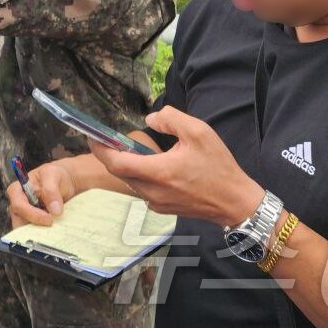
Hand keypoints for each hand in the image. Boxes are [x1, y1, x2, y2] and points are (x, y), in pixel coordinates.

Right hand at [7, 160, 78, 226]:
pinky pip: (36, 233)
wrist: (67, 181)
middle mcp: (18, 204)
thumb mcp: (53, 175)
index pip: (18, 206)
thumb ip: (51, 190)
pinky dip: (45, 234)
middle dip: (35, 228)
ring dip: (40, 233)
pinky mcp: (34, 224)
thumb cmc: (56, 174)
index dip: (32, 214)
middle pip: (20, 221)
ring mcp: (26, 215)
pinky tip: (55, 232)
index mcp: (17, 190)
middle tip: (52, 230)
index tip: (49, 219)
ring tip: (55, 232)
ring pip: (27, 230)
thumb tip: (54, 210)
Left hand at [90, 106, 263, 226]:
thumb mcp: (199, 132)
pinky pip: (143, 189)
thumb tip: (150, 118)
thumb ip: (171, 119)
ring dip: (126, 166)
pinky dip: (139, 175)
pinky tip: (151, 165)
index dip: (101, 150)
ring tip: (129, 149)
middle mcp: (153, 191)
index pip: (116, 163)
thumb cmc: (218, 167)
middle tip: (107, 139)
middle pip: (120, 172)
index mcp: (158, 172)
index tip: (92, 136)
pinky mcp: (163, 208)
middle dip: (111, 155)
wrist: (236, 202)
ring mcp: (157, 203)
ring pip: (131, 181)